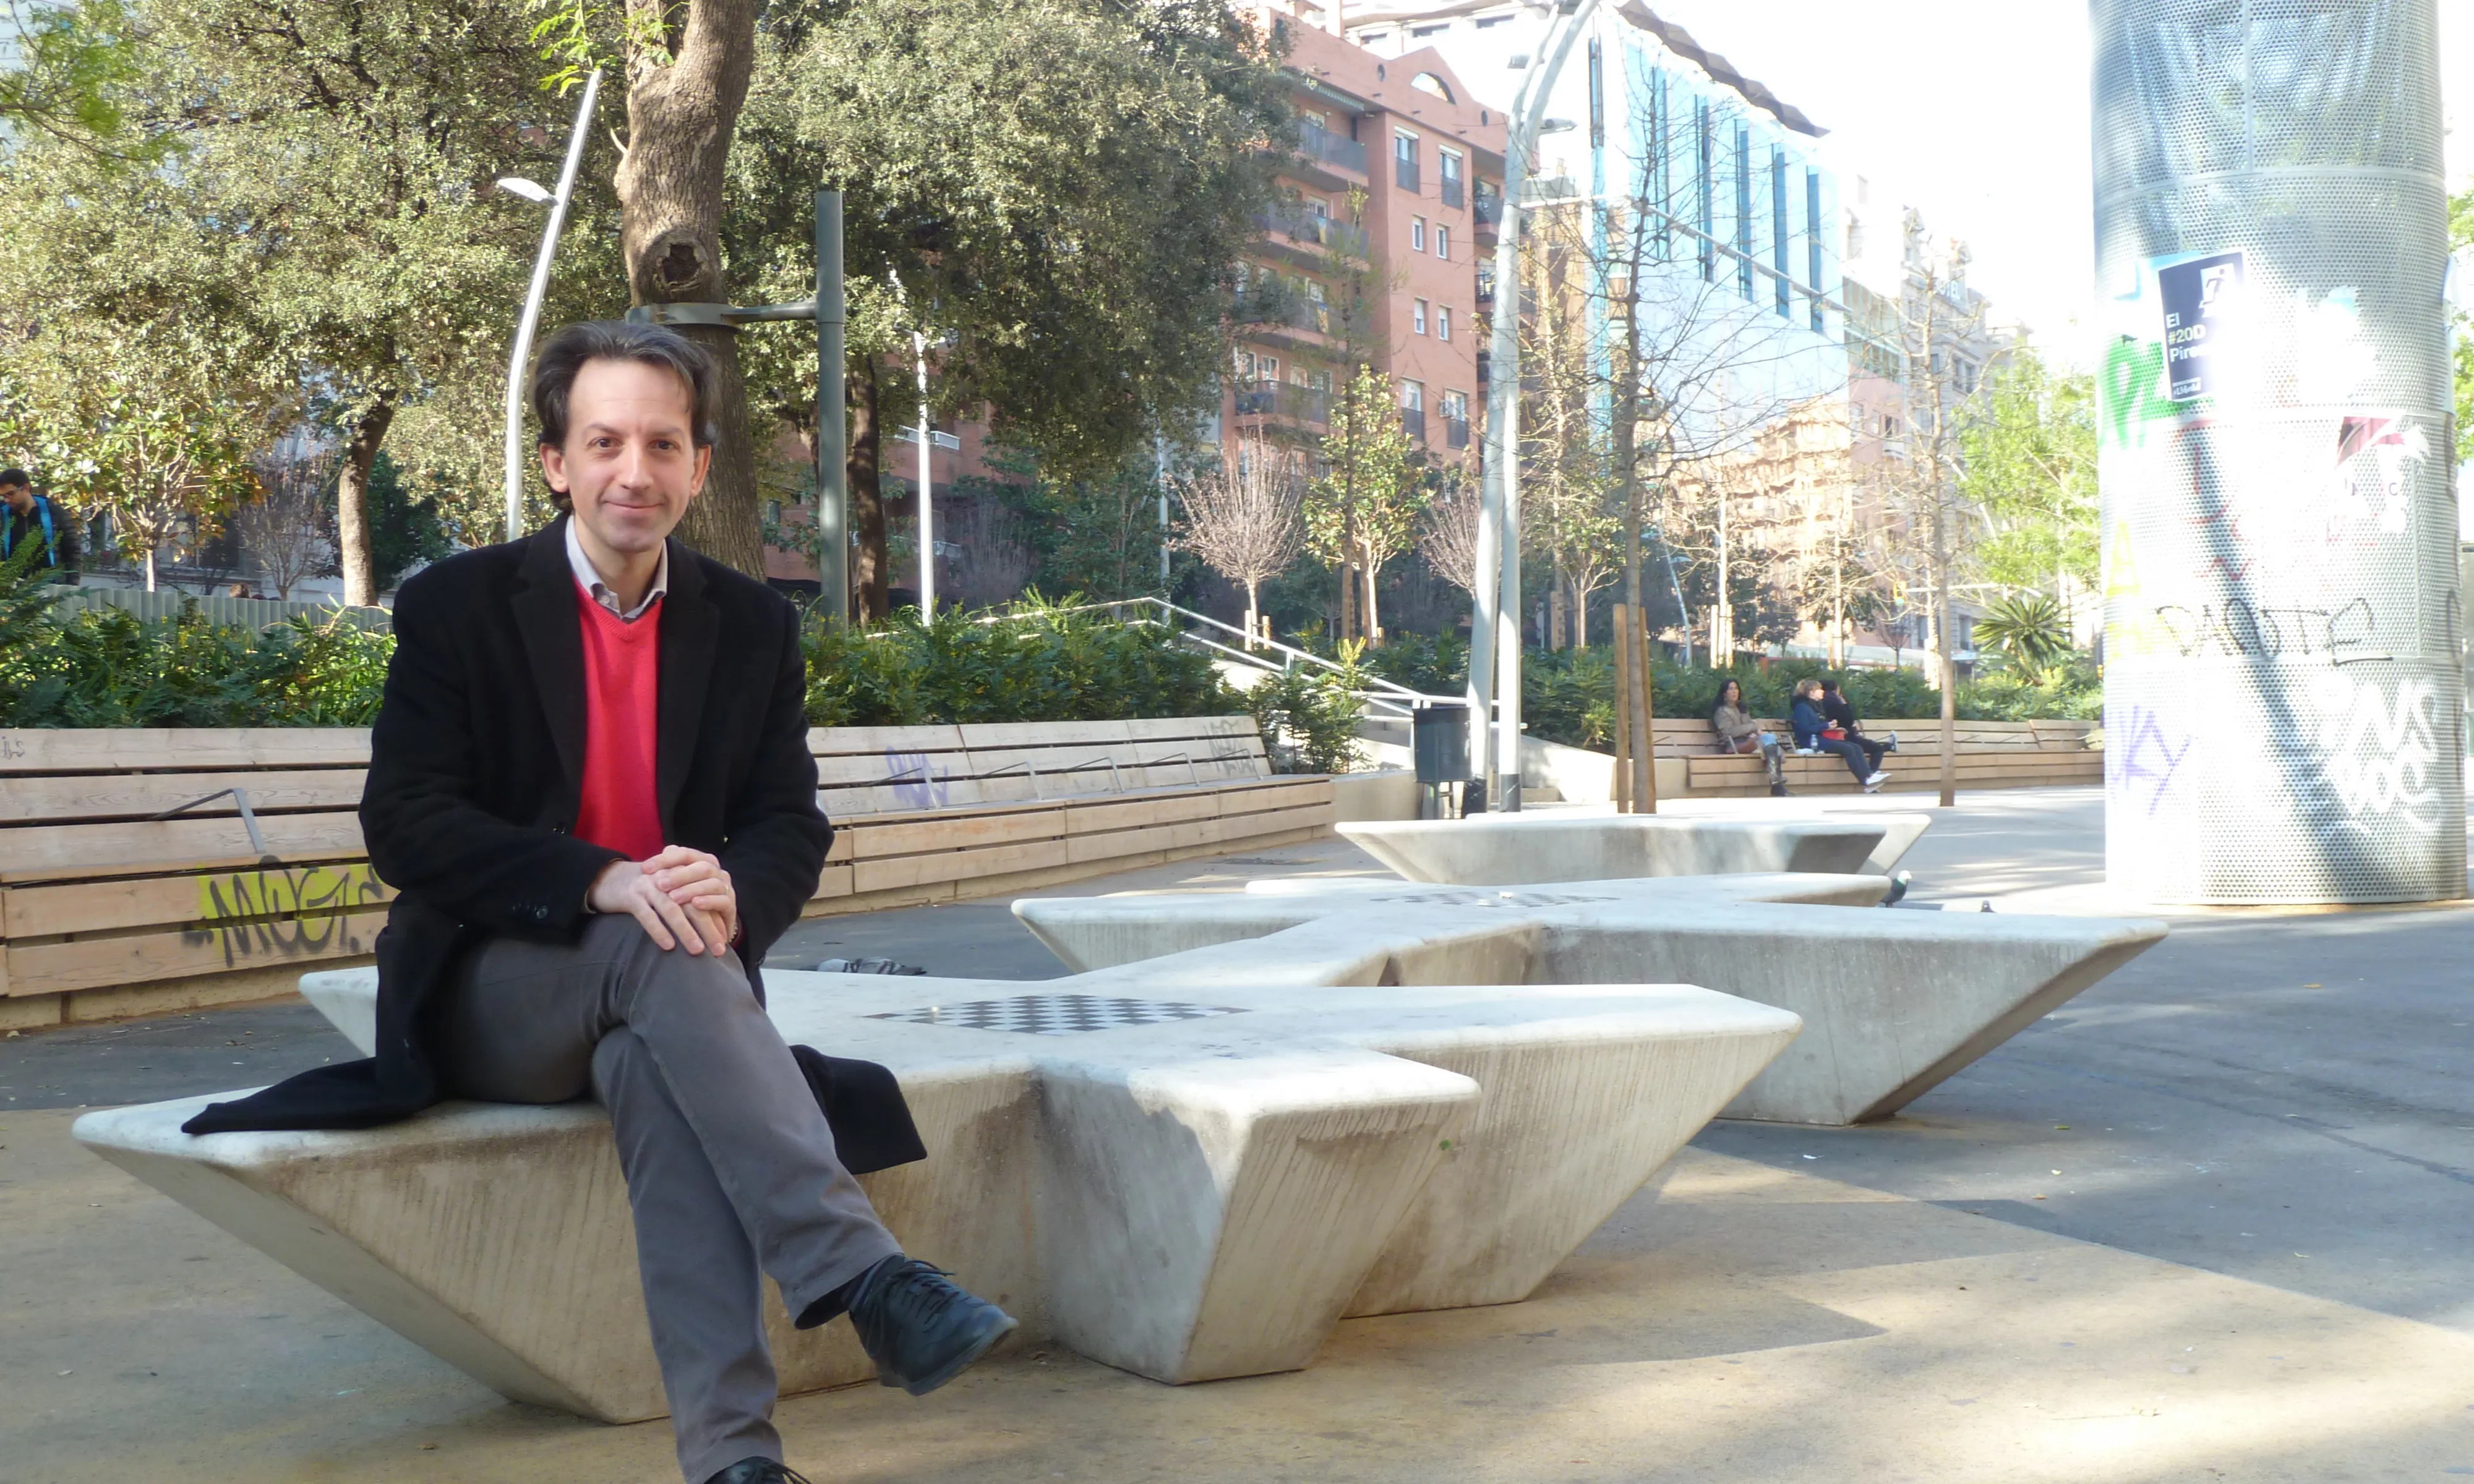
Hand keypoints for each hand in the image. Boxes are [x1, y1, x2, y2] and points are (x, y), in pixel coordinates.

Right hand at [589, 846, 736, 955]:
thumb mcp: (666, 889)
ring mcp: (648, 887)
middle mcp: (666, 879)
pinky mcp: (630, 897)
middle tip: (719, 949)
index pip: (703, 898)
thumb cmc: (642, 889)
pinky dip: (658, 931)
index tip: (725, 939)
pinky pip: (647, 915)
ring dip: (686, 931)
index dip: (715, 918)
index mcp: (678, 877)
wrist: (606, 877)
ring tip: (697, 950)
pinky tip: (668, 946)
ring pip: (672, 910)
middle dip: (708, 928)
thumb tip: (709, 927)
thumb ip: (685, 901)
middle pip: (693, 904)